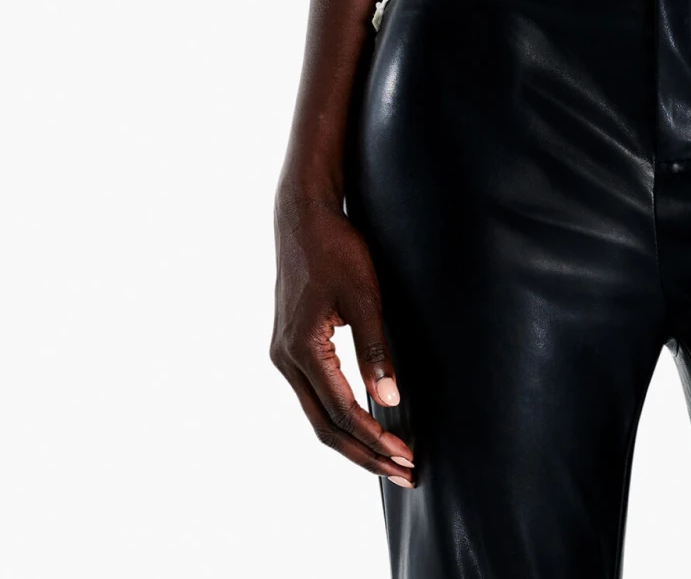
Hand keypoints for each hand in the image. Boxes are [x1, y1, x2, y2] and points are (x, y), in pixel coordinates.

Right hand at [271, 191, 414, 487]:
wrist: (302, 217)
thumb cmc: (336, 249)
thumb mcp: (364, 294)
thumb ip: (375, 348)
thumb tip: (389, 399)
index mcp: (302, 350)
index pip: (341, 412)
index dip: (375, 438)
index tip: (406, 456)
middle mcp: (285, 361)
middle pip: (325, 427)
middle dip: (365, 455)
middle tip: (405, 473)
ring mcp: (284, 357)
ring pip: (317, 416)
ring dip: (353, 441)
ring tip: (389, 460)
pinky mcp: (291, 349)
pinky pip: (315, 397)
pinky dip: (340, 418)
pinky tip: (366, 425)